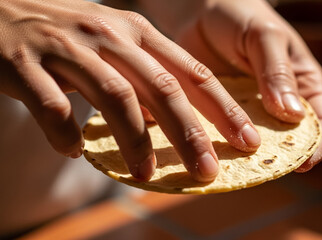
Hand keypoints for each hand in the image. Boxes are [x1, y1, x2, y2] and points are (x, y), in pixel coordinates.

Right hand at [0, 0, 260, 181]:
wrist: (1, 6)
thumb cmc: (68, 31)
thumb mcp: (115, 43)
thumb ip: (145, 75)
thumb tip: (169, 121)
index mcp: (139, 32)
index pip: (193, 73)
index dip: (224, 109)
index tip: (247, 140)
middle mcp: (110, 35)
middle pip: (163, 88)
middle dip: (190, 134)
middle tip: (208, 171)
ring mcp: (68, 46)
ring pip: (116, 96)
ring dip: (135, 141)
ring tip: (146, 175)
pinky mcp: (24, 62)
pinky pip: (52, 105)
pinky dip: (65, 133)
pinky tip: (74, 152)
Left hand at [141, 0, 321, 170]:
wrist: (201, 10)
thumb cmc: (242, 15)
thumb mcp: (265, 36)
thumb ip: (277, 71)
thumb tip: (293, 114)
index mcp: (304, 85)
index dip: (318, 147)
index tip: (302, 163)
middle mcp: (281, 104)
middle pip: (290, 142)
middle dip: (279, 159)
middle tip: (261, 170)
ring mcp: (251, 111)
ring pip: (257, 145)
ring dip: (247, 158)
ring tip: (233, 166)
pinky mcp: (223, 113)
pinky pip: (226, 136)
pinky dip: (222, 146)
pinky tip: (210, 151)